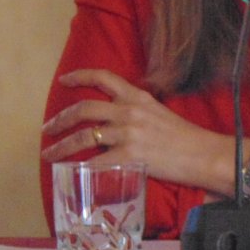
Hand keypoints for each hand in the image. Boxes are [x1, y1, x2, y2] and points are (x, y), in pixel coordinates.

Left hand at [40, 69, 228, 186]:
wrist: (202, 153)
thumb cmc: (184, 136)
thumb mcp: (158, 111)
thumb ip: (136, 109)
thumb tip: (116, 116)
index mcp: (137, 96)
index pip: (103, 77)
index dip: (80, 76)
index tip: (64, 81)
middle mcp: (128, 110)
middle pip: (84, 109)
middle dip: (60, 119)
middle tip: (47, 129)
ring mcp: (127, 133)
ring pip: (83, 136)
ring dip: (61, 146)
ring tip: (49, 154)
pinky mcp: (128, 156)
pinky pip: (95, 162)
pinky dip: (79, 168)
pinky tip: (70, 172)